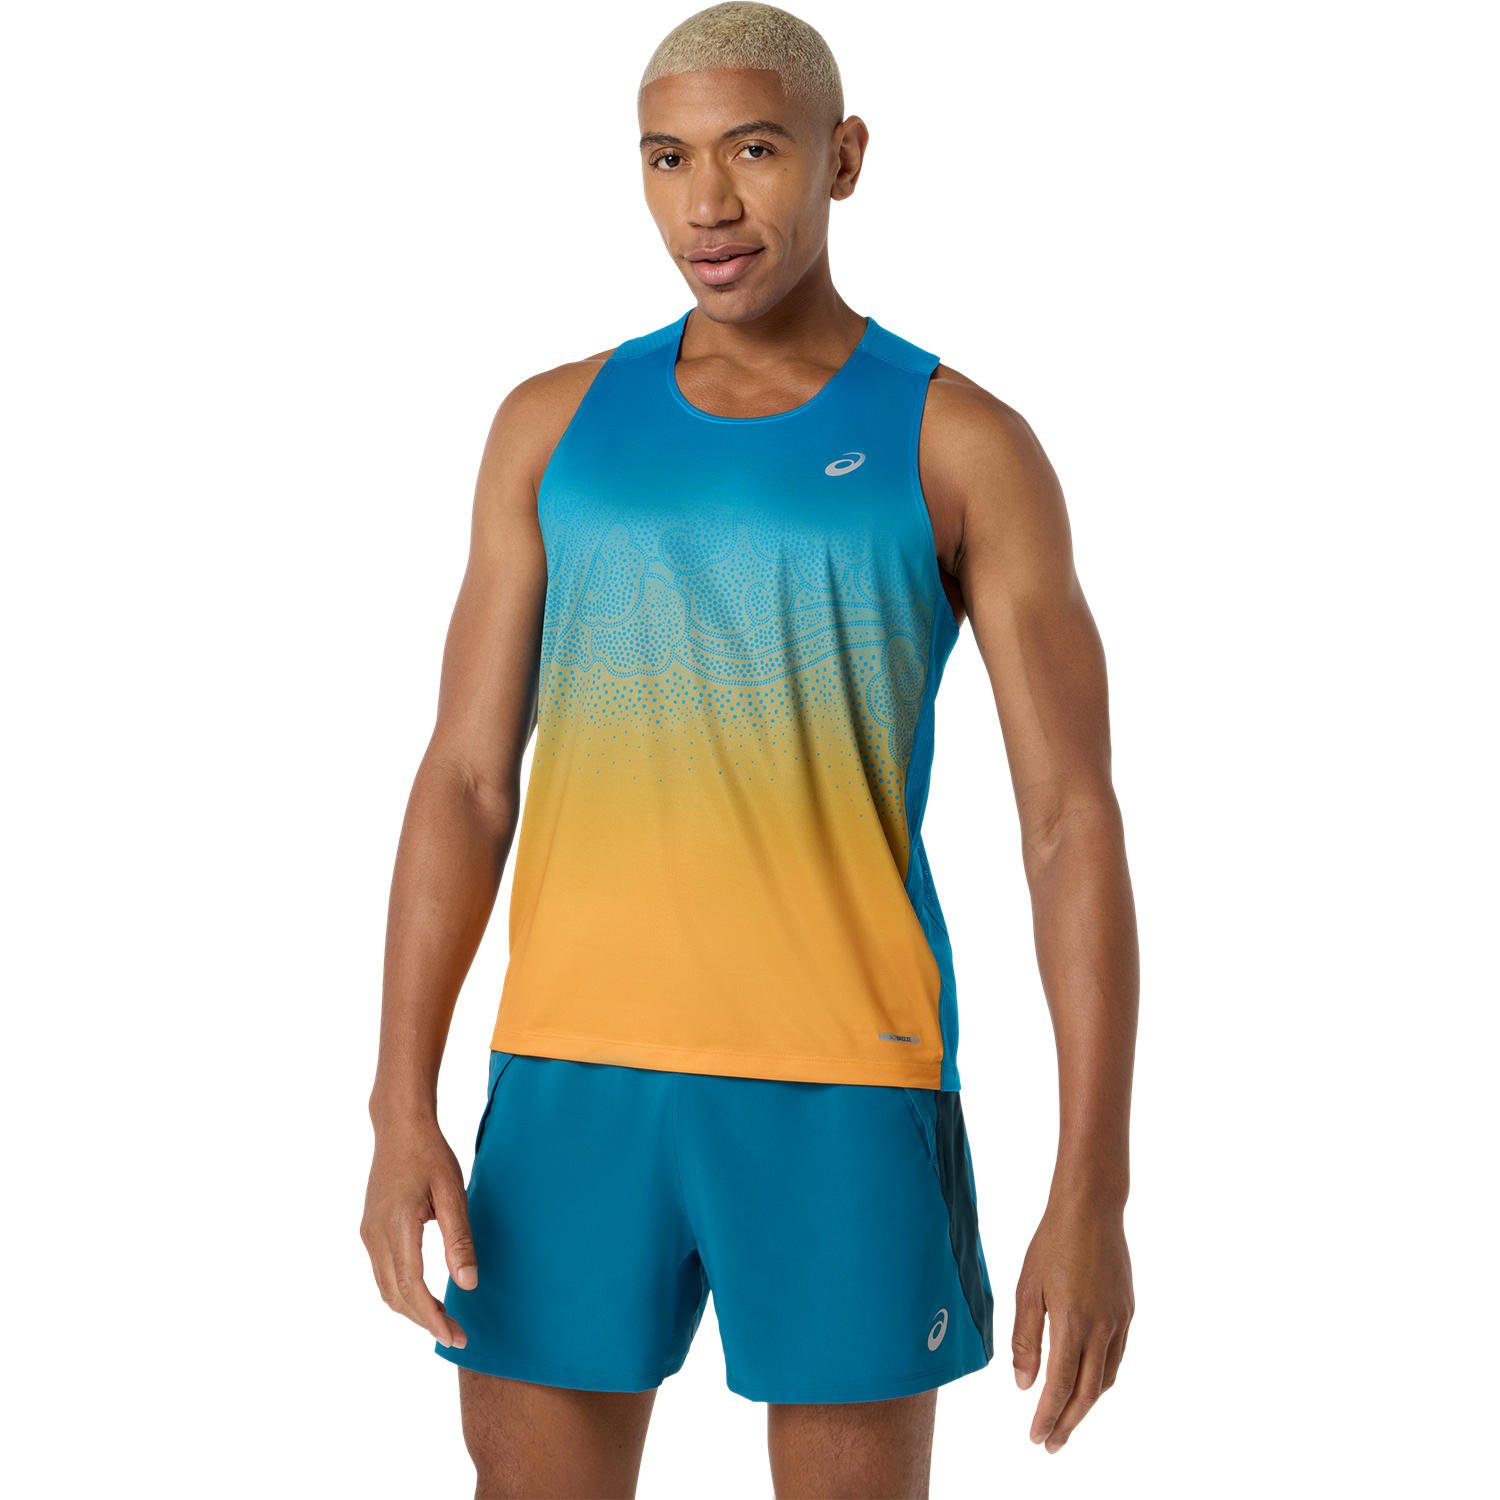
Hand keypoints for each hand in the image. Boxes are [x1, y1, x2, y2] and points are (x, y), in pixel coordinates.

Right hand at [360, 1119, 477, 1348]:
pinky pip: (383, 1273)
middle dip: (426, 1321)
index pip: (413, 1288)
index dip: (433, 1318)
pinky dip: (402, 1292)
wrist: (399, 1127)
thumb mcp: (453, 1193)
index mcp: (398, 1227)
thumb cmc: (430, 1155)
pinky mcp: (369, 1230)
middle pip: (397, 1296)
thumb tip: (467, 1285)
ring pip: (386, 1288)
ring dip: (412, 1310)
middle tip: (457, 1337)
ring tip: (442, 1322)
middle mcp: (376, 1236)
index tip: (455, 1337)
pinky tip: (422, 1296)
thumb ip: (459, 1240)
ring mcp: (369, 1234)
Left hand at [1011, 1202, 1133, 1451]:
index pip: (1060, 1386)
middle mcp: (1101, 1329)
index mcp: (1072, 1324)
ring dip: (1086, 1404)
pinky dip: (1101, 1378)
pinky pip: (1116, 1357)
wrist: (1091, 1209)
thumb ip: (1026, 1339)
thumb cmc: (1052, 1243)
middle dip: (1068, 1423)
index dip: (1048, 1415)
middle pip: (1087, 1393)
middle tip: (1051, 1444)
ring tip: (1067, 1418)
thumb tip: (1023, 1384)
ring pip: (1105, 1378)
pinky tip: (1087, 1381)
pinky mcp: (1128, 1311)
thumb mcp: (1027, 1288)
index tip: (1036, 1437)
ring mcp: (1119, 1321)